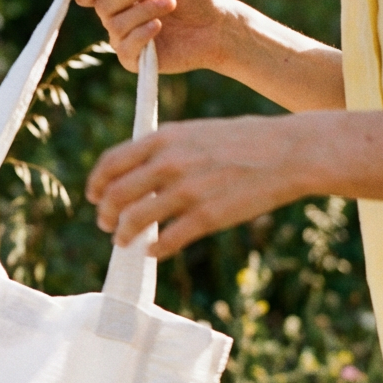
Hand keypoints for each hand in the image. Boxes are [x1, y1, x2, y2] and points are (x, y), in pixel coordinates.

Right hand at [75, 0, 232, 74]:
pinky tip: (159, 26)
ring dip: (144, 10)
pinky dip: (141, 33)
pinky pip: (125, 47)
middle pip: (102, 4)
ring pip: (116, 25)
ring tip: (171, 2)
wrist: (216, 24)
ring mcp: (124, 39)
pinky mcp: (134, 60)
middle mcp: (116, 17)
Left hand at [85, 114, 306, 258]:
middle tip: (106, 224)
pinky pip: (166, 241)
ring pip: (135, 221)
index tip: (94, 196)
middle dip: (106, 214)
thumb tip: (137, 173)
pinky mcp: (206, 217)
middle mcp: (169, 163)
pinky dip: (155, 249)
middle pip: (116, 196)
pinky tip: (155, 250)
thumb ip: (164, 150)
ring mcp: (187, 191)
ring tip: (123, 241)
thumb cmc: (244, 141)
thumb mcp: (195, 131)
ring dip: (123, 235)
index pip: (111, 163)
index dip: (96, 184)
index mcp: (164, 138)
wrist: (289, 152)